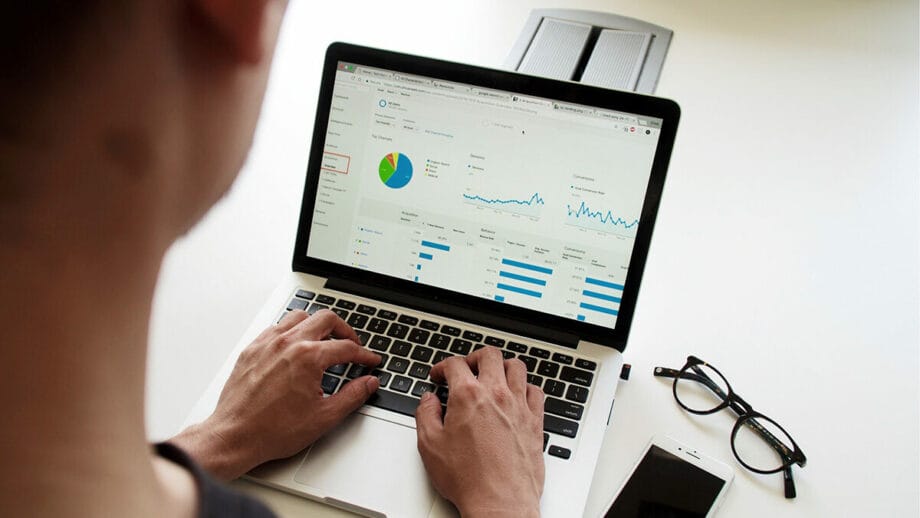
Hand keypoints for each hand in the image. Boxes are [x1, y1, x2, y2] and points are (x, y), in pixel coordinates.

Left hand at [171, 309, 380, 479]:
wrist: (235, 436)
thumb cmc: (273, 430)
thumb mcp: (324, 417)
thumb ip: (352, 396)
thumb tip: (368, 383)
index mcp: (309, 357)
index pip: (346, 347)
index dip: (364, 355)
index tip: (369, 360)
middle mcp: (288, 343)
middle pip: (326, 319)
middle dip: (345, 330)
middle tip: (352, 344)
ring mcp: (267, 344)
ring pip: (299, 317)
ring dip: (316, 325)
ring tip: (324, 339)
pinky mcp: (251, 350)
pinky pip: (275, 328)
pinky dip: (291, 331)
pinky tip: (294, 345)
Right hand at [415, 347, 544, 517]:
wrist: (500, 502)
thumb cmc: (468, 478)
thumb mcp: (430, 446)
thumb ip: (426, 415)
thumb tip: (428, 401)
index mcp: (468, 396)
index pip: (455, 364)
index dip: (442, 366)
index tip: (439, 375)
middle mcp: (496, 395)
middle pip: (490, 355)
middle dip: (474, 357)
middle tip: (466, 368)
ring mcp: (519, 406)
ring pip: (517, 366)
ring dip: (502, 366)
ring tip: (493, 375)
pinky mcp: (535, 422)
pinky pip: (536, 391)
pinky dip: (526, 387)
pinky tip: (518, 395)